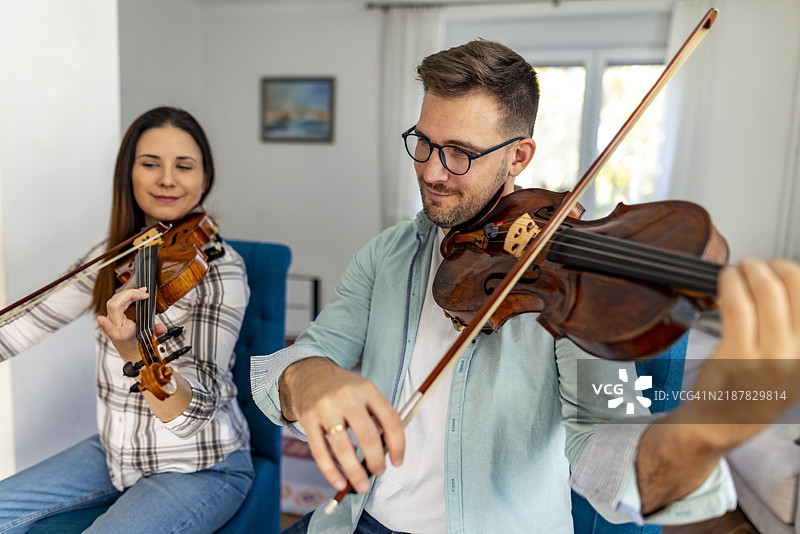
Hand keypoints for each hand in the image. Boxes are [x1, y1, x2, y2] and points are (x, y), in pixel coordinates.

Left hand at [96, 286, 166, 360]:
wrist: (128, 346)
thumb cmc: (135, 343)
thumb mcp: (148, 339)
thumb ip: (156, 333)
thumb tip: (162, 328)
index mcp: (119, 334)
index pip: (111, 330)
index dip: (106, 325)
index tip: (101, 319)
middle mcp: (113, 324)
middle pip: (113, 306)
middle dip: (128, 296)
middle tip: (144, 294)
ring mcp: (111, 317)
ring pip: (115, 300)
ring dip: (129, 293)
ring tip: (143, 291)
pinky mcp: (114, 312)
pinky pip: (118, 300)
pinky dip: (128, 294)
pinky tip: (138, 292)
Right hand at [280, 357, 404, 492]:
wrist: (308, 372)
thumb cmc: (342, 387)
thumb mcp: (364, 390)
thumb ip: (377, 415)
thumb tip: (389, 451)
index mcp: (367, 389)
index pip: (390, 420)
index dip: (398, 445)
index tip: (397, 461)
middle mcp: (347, 397)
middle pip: (368, 436)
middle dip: (376, 461)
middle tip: (379, 472)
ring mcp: (325, 408)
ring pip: (342, 448)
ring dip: (354, 472)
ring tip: (362, 485)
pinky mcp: (308, 419)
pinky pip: (320, 451)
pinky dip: (331, 471)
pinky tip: (339, 482)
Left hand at [686, 259, 799, 443]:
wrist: (722, 422)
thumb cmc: (753, 392)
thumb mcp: (792, 367)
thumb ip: (794, 332)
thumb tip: (787, 285)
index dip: (794, 273)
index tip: (780, 269)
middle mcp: (798, 354)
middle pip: (793, 286)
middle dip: (773, 266)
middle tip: (757, 265)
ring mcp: (770, 355)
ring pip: (766, 291)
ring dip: (750, 271)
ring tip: (741, 269)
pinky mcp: (738, 353)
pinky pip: (737, 305)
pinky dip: (730, 284)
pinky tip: (726, 280)